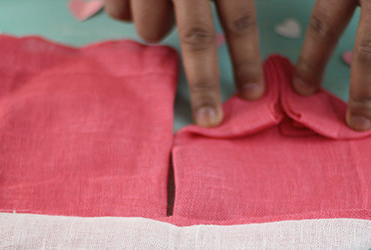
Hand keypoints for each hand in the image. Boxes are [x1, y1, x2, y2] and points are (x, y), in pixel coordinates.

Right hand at [104, 0, 263, 126]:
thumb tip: (232, 27)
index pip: (238, 17)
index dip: (247, 59)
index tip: (253, 94)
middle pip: (196, 39)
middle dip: (204, 85)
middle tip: (211, 118)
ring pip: (151, 30)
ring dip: (154, 22)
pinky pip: (117, 13)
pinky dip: (124, 6)